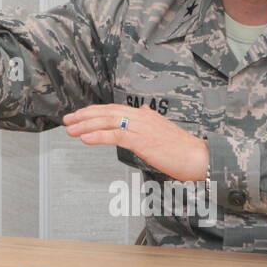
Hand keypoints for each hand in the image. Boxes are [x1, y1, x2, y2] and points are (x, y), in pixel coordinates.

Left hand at [63, 104, 209, 181]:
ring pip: (108, 122)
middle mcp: (140, 116)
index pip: (112, 109)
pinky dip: (99, 136)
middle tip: (68, 120)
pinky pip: (115, 136)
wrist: (198, 157)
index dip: (93, 111)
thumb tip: (142, 109)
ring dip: (86, 125)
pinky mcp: (142, 140)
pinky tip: (86, 139)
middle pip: (106, 113)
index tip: (78, 115)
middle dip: (84, 116)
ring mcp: (141, 127)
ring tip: (72, 130)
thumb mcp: (163, 128)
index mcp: (143, 114)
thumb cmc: (182, 147)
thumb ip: (150, 118)